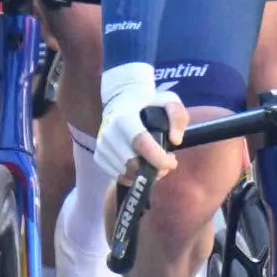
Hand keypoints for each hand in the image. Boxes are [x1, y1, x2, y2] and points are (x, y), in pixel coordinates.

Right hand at [95, 60, 181, 181]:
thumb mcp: (169, 101)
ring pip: (125, 173)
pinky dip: (132, 176)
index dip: (159, 158)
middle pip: (132, 164)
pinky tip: (141, 165)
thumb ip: (178, 117)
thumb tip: (175, 141)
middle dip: (154, 170)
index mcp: (124, 117)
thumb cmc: (149, 103)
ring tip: (154, 162)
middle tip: (166, 163)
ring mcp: (102, 146)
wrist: (121, 100)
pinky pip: (117, 176)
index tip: (173, 160)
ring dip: (144, 175)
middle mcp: (109, 133)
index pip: (141, 143)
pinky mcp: (99, 156)